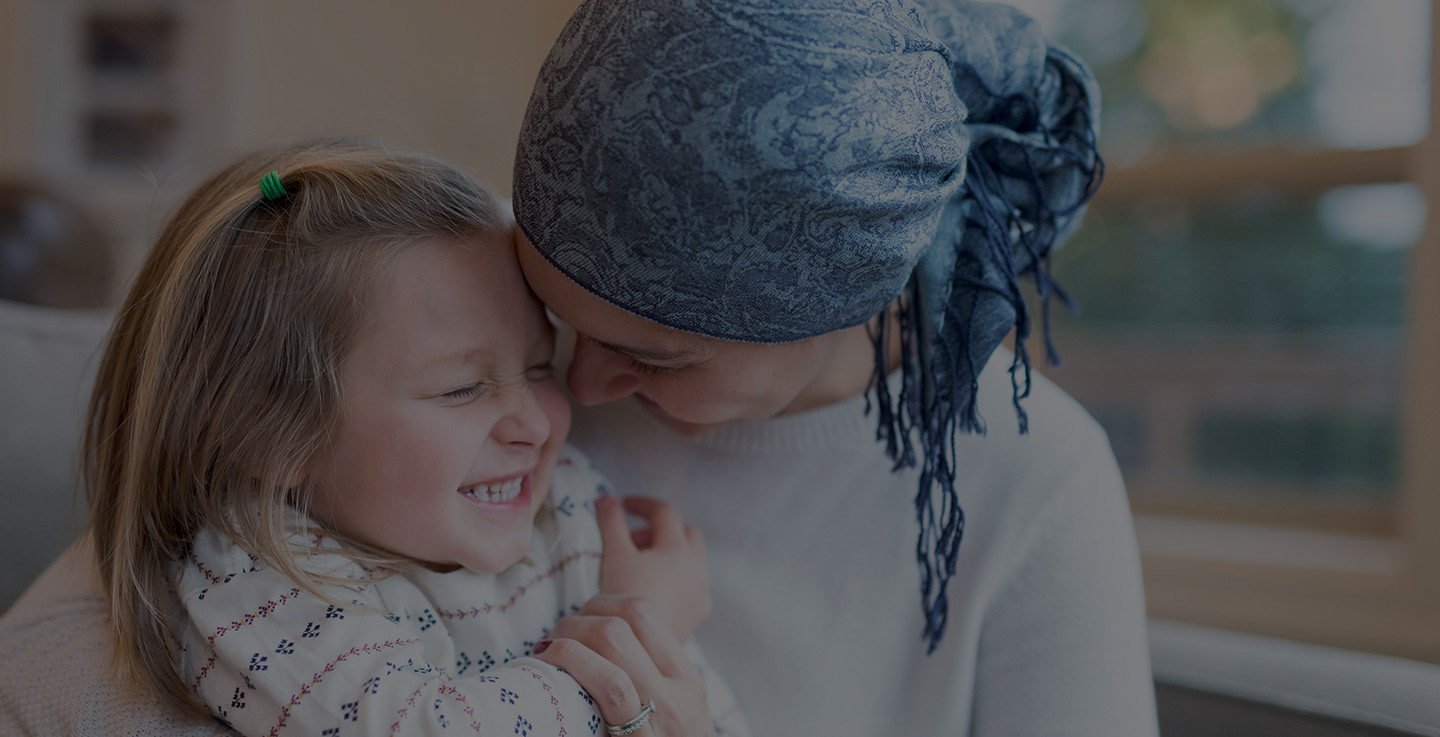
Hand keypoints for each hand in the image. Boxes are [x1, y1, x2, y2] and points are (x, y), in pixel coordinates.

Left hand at [533, 595, 714, 736]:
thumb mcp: (671, 721)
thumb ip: (648, 688)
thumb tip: (593, 657)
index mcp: (688, 680)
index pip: (646, 612)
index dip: (603, 604)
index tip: (579, 620)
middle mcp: (682, 689)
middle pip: (627, 618)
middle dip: (580, 617)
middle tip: (555, 637)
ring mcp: (666, 712)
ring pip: (614, 639)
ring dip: (570, 634)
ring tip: (548, 650)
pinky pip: (610, 684)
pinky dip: (573, 661)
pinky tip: (550, 662)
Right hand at [595, 495, 711, 641]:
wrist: (638, 648)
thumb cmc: (624, 599)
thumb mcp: (614, 556)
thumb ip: (611, 522)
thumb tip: (605, 497)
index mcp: (678, 549)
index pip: (665, 511)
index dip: (643, 504)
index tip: (624, 506)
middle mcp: (697, 566)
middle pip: (685, 532)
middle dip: (660, 529)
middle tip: (633, 540)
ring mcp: (702, 590)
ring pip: (692, 558)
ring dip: (670, 553)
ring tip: (641, 565)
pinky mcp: (700, 610)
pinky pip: (693, 582)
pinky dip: (677, 575)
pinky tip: (654, 589)